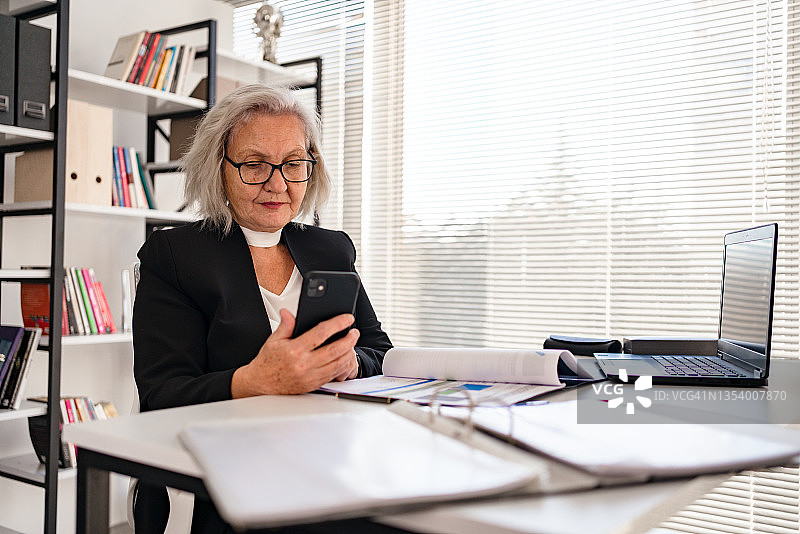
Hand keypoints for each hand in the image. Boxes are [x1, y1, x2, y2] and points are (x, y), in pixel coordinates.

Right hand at [231, 308, 359, 396]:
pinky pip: (333, 375)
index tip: (347, 319)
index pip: (321, 333)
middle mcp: (304, 364)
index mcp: (294, 350)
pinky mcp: (313, 384)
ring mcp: (310, 376)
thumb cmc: (267, 362)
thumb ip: (285, 325)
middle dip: (349, 340)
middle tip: (355, 332)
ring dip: (349, 353)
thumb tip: (288, 312)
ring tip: (352, 344)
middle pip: (334, 350)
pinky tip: (345, 358)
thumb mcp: (274, 340)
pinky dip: (343, 366)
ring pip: (337, 364)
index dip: (337, 324)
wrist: (261, 383)